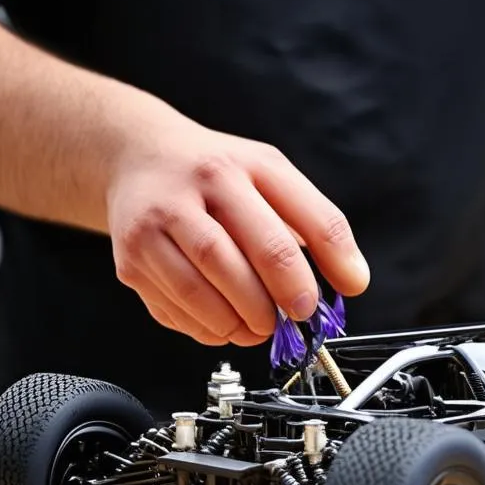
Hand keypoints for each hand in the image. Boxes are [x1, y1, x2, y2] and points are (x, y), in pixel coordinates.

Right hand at [106, 119, 369, 345]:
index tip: (324, 302)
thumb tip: (353, 280)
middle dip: (277, 301)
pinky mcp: (131, 259)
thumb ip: (318, 224)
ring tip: (259, 325)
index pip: (296, 220)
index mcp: (243, 166)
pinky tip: (224, 322)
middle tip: (292, 316)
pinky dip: (208, 328)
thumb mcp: (271, 177)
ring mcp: (156, 224)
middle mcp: (196, 188)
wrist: (134, 155)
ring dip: (241, 322)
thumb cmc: (214, 173)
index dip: (316, 271)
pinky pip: (177, 310)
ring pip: (205, 290)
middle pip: (246, 257)